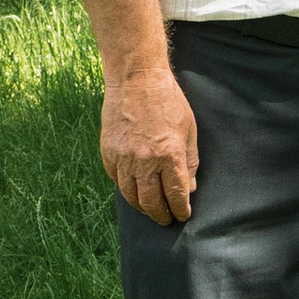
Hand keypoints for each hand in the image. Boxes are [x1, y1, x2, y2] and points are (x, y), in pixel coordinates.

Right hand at [102, 64, 197, 224]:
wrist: (136, 79)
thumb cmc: (168, 101)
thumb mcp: (189, 129)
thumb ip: (190, 161)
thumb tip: (190, 187)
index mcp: (169, 155)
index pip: (175, 194)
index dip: (180, 209)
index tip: (182, 215)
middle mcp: (144, 160)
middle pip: (151, 201)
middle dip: (160, 215)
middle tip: (166, 219)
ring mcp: (123, 157)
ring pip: (130, 195)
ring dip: (141, 207)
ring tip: (150, 210)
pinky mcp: (108, 151)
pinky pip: (115, 179)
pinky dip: (125, 189)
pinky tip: (133, 191)